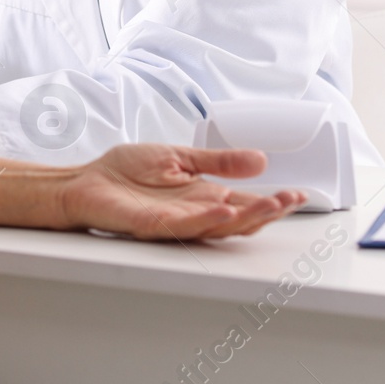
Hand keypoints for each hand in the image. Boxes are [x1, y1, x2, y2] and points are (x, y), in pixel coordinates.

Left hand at [61, 145, 303, 239]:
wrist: (85, 181)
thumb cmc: (125, 173)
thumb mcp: (180, 157)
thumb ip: (218, 161)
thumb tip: (259, 160)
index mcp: (202, 196)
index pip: (245, 202)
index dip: (273, 200)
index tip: (298, 193)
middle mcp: (194, 212)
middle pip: (239, 219)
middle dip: (268, 212)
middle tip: (291, 201)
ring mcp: (175, 222)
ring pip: (218, 226)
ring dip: (245, 218)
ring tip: (271, 206)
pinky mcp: (152, 226)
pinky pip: (184, 226)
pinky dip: (206, 219)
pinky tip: (223, 210)